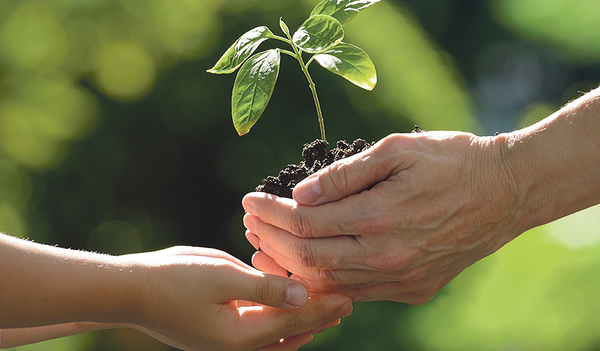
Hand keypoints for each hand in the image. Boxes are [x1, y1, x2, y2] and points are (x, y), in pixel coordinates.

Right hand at [125, 246, 352, 349]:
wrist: (134, 291)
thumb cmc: (176, 280)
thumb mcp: (223, 278)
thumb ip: (265, 289)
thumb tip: (303, 297)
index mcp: (243, 335)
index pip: (296, 321)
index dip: (324, 308)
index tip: (349, 297)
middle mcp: (239, 346)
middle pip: (292, 332)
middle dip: (319, 318)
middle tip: (346, 302)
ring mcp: (228, 343)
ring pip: (278, 336)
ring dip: (302, 321)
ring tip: (325, 308)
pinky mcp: (220, 334)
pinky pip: (260, 332)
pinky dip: (279, 320)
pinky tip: (288, 307)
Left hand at [242, 131, 521, 303]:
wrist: (506, 191)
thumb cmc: (452, 160)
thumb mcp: (398, 150)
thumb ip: (346, 174)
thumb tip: (300, 193)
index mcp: (381, 216)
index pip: (306, 222)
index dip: (271, 213)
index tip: (249, 200)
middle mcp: (388, 256)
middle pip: (309, 258)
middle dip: (271, 240)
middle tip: (249, 222)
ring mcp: (401, 279)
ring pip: (329, 283)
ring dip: (291, 265)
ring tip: (265, 246)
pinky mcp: (413, 289)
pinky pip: (356, 292)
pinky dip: (325, 280)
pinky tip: (308, 265)